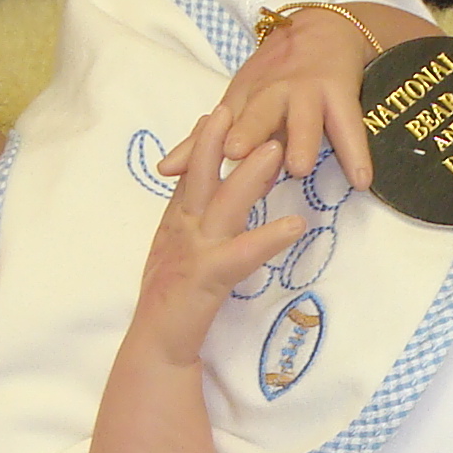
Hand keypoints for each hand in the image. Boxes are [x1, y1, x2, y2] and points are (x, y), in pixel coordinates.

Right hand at [134, 107, 306, 367]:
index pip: (192, 176)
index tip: (219, 112)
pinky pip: (242, 254)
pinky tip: (295, 224)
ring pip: (223, 205)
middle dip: (219, 140)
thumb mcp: (181, 257)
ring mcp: (193, 252)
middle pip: (201, 176)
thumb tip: (216, 206)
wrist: (157, 347)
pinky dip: (267, 237)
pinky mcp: (206, 278)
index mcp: (176, 225)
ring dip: (249, 176)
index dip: (205, 143)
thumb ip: (194, 229)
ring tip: (277, 150)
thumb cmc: (174, 305)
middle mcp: (181, 231)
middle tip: (240, 105)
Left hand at [162, 5, 392, 188]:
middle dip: (249, 130)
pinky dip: (357, 154)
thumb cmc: (274, 77)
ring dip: (302, 139)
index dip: (208, 143)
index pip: (224, 125)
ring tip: (299, 167)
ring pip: (305, 117)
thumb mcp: (236, 105)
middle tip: (238, 153)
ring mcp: (309, 93)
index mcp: (245, 99)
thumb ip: (202, 142)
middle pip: (260, 113)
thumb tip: (163, 172)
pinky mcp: (341, 94)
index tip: (190, 170)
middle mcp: (275, 94)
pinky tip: (363, 181)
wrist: (323, 29)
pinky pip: (350, 127)